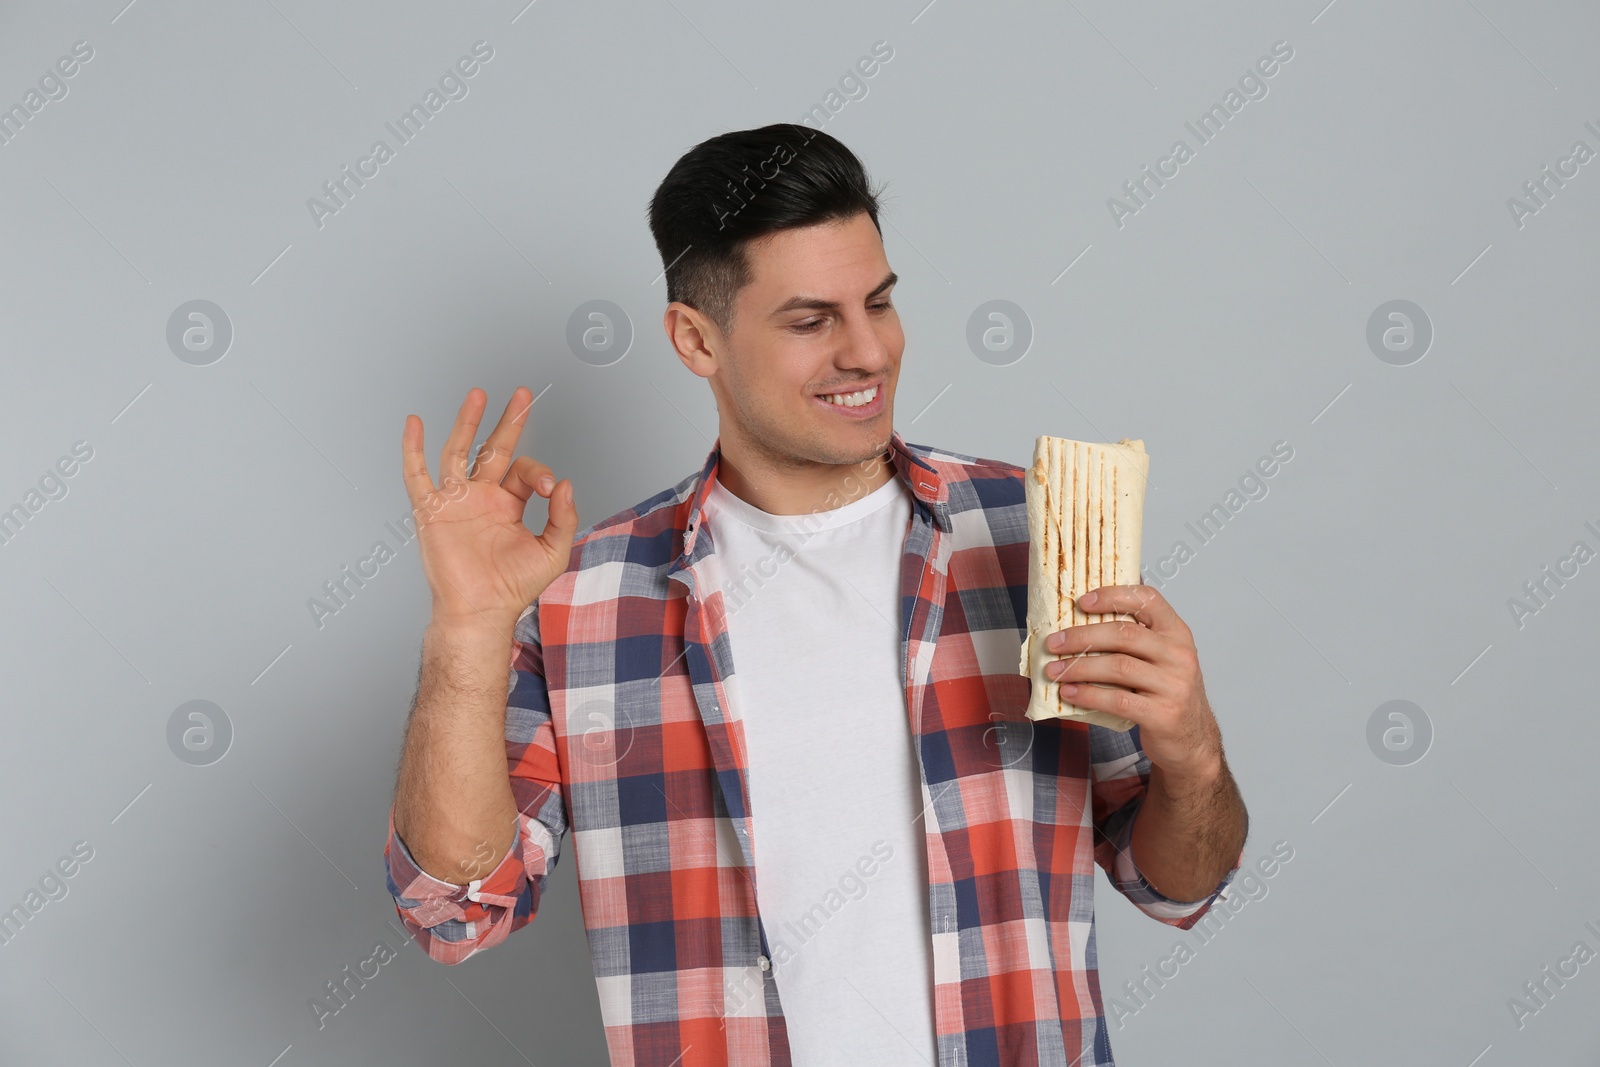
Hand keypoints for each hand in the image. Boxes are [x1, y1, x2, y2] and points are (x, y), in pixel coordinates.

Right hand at [401, 387, 577, 629]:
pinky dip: (412, 449)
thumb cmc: (512, 587)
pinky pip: (417, 475)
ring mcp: (455, 501)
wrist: (480, 610)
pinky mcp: (431, 511)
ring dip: (466, 423)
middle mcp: (481, 498)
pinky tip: (413, 423)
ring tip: (477, 395)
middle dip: (508, 422)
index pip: (524, 471)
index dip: (538, 472)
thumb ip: (563, 518)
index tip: (549, 487)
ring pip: (458, 452)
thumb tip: (564, 483)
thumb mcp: (552, 551)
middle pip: (493, 449)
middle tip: (521, 394)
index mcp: (508, 505)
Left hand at [1042, 584, 1220, 781]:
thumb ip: (1133, 640)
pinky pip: (1117, 700)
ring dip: (1078, 667)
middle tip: (1053, 643)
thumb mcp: (1160, 659)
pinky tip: (1069, 693)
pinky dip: (1088, 695)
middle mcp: (1179, 655)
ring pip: (1118, 667)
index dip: (1114, 596)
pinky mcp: (1163, 714)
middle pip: (1124, 635)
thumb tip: (1076, 624)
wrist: (1191, 739)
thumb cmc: (1165, 693)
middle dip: (1082, 637)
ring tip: (1054, 671)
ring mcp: (1174, 685)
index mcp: (1177, 633)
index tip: (1082, 602)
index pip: (1148, 600)